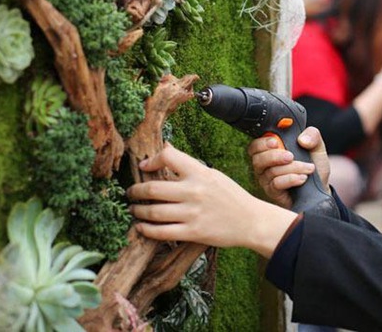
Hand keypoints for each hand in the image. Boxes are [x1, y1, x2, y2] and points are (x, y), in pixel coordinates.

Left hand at [128, 144, 296, 256]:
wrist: (251, 221)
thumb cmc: (231, 196)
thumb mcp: (213, 174)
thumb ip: (189, 165)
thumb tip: (166, 147)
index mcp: (200, 172)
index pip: (168, 157)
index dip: (150, 160)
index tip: (143, 167)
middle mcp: (194, 191)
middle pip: (153, 188)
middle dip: (135, 191)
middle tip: (131, 193)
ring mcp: (192, 213)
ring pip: (153, 212)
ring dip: (138, 211)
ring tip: (134, 210)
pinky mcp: (192, 233)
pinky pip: (161, 232)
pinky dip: (146, 229)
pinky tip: (141, 227)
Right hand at [248, 127, 330, 208]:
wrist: (321, 186)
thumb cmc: (313, 165)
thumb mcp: (316, 146)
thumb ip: (312, 135)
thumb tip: (302, 139)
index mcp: (271, 150)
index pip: (255, 146)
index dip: (262, 143)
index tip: (275, 141)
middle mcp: (265, 165)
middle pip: (257, 159)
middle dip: (274, 156)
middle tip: (290, 156)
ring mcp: (267, 180)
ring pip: (271, 171)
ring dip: (292, 168)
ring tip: (308, 168)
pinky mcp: (273, 192)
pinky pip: (276, 184)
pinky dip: (291, 179)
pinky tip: (303, 178)